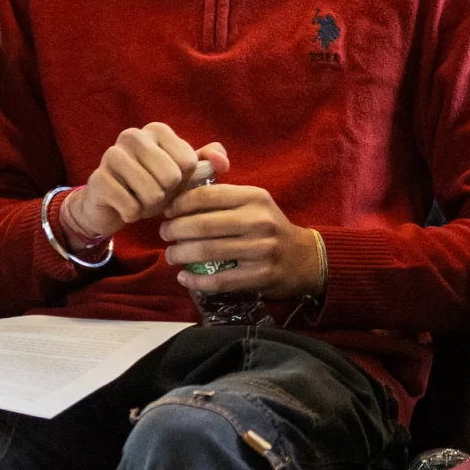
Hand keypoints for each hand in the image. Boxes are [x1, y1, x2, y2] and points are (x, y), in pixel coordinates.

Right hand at [61, 125, 228, 241]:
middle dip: (167, 195)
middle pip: (172, 177)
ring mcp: (111, 155)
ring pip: (151, 192)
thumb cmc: (152, 186)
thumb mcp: (182, 175)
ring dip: (149, 206)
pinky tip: (124, 207)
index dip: (183, 182)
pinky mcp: (98, 179)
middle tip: (154, 193)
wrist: (112, 205)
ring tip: (140, 200)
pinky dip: (133, 214)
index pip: (189, 163)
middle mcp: (133, 135)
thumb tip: (222, 162)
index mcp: (157, 130)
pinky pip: (131, 207)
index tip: (169, 182)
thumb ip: (206, 165)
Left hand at [162, 181, 323, 298]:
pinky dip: (196, 281)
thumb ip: (223, 193)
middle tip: (164, 234)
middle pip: (203, 225)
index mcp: (254, 197)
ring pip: (208, 252)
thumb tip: (181, 188)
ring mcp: (261, 249)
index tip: (167, 211)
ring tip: (171, 255)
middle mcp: (259, 221)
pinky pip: (220, 280)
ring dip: (180, 254)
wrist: (304, 258)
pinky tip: (184, 278)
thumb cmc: (270, 227)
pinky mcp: (261, 276)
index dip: (180, 203)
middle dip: (175, 230)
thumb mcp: (254, 202)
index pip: (206, 195)